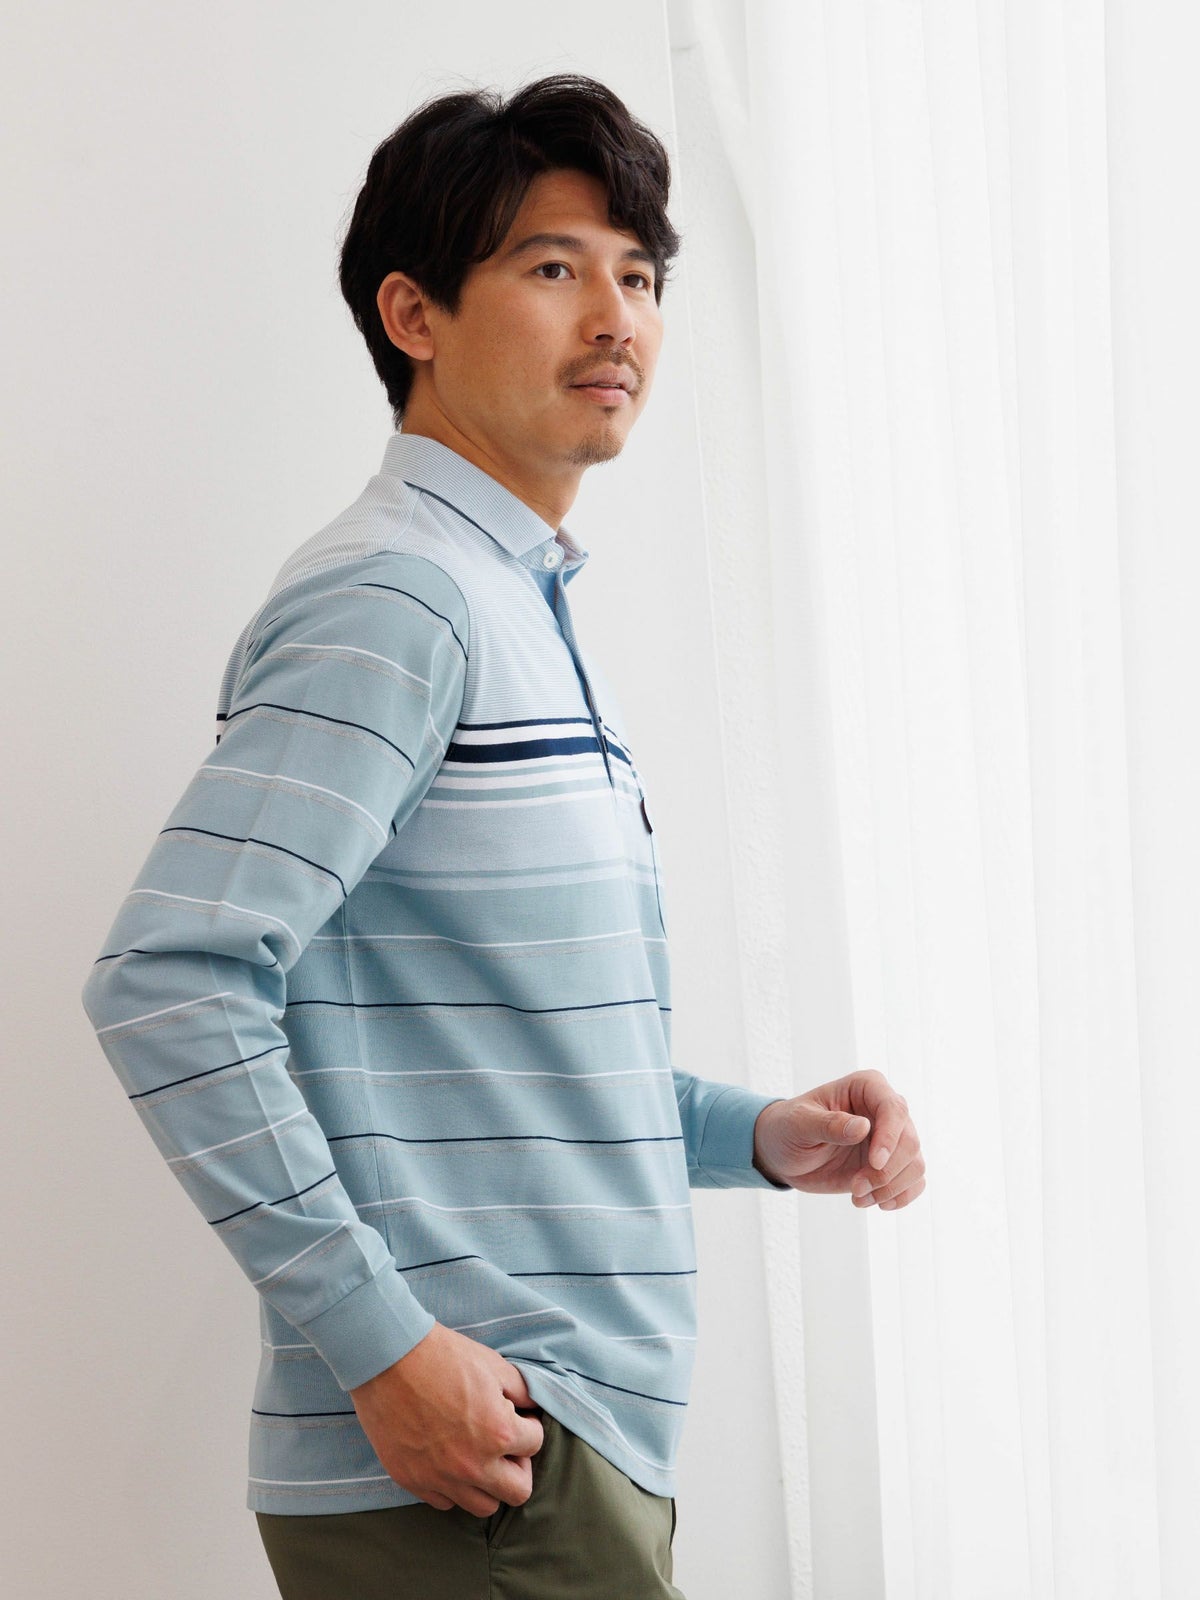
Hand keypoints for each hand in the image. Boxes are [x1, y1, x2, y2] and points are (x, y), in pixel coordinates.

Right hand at [348, 1322, 543, 1514]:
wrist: (387, 1358)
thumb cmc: (442, 1356)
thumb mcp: (492, 1364)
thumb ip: (521, 1391)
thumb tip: (532, 1407)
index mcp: (498, 1433)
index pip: (535, 1445)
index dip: (530, 1427)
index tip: (519, 1418)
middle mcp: (472, 1465)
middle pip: (517, 1492)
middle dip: (519, 1466)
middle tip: (506, 1445)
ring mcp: (441, 1478)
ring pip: (483, 1507)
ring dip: (488, 1483)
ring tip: (479, 1455)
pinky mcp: (412, 1481)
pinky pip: (445, 1502)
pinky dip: (454, 1487)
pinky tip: (449, 1459)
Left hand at [752, 1068, 925, 1211]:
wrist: (782, 1154)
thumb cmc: (787, 1128)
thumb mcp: (799, 1124)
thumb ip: (829, 1124)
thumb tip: (863, 1127)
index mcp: (866, 1087)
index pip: (894, 1109)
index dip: (890, 1137)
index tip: (874, 1163)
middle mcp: (884, 1110)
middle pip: (910, 1141)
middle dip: (886, 1172)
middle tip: (855, 1188)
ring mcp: (890, 1139)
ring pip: (915, 1164)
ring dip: (890, 1188)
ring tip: (857, 1197)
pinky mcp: (891, 1164)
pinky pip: (914, 1181)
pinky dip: (900, 1196)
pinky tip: (876, 1204)